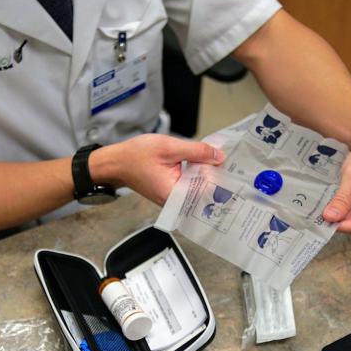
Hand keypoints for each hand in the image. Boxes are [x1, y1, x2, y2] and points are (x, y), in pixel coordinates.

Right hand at [92, 134, 225, 204]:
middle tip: (231, 161)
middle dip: (217, 176)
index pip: (207, 193)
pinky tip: (204, 162)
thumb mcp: (169, 147)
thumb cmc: (136, 155)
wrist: (116, 162)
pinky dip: (197, 174)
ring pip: (198, 188)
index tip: (234, 169)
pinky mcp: (172, 193)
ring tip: (220, 160)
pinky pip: (190, 185)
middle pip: (205, 192)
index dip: (221, 180)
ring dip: (207, 174)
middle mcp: (175, 202)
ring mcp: (173, 199)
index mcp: (175, 195)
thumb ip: (197, 152)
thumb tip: (219, 156)